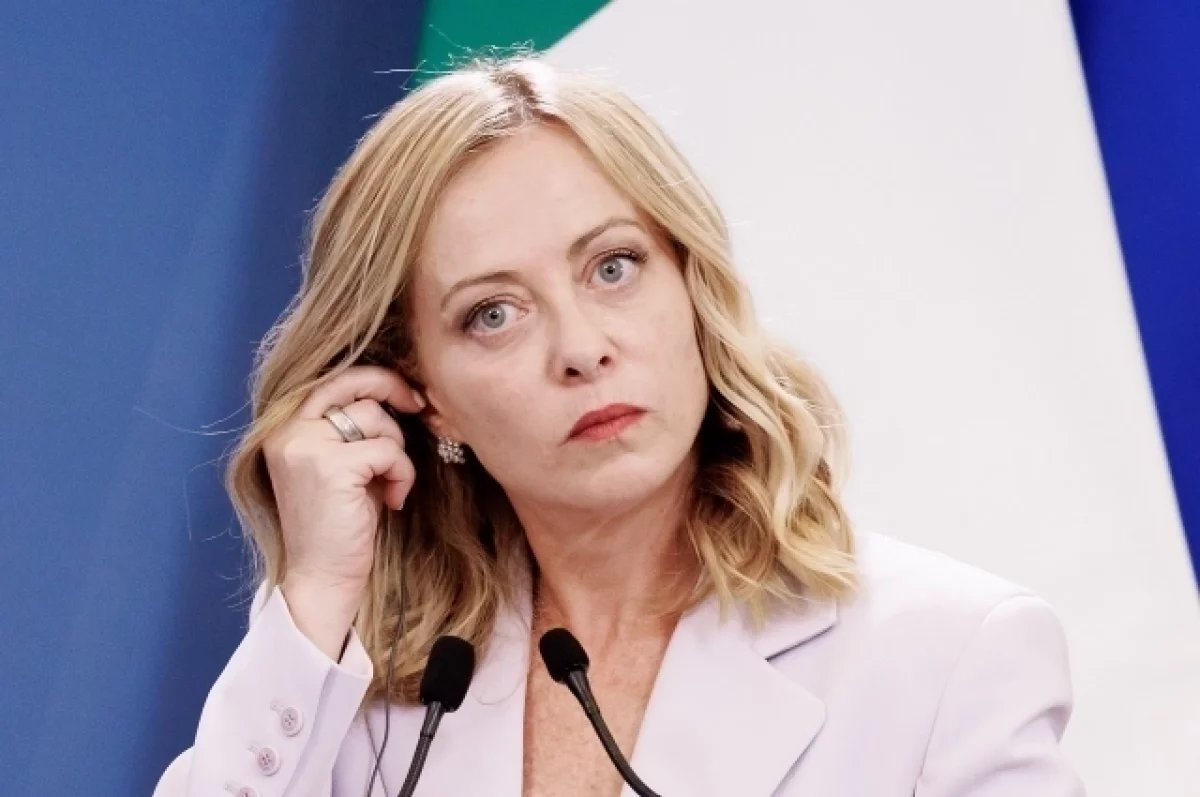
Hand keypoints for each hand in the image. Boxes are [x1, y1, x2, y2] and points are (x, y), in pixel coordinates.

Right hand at [262, 365, 424, 657]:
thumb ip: (354, 428)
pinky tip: (392, 500)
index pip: (331, 379)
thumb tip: (400, 391)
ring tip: (389, 484)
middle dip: (392, 388)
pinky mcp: (331, 467)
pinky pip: (388, 450)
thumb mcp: (342, 465)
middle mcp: (286, 432)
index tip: (406, 396)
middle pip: (350, 383)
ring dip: (396, 451)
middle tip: (418, 406)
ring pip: (375, 418)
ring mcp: (305, 447)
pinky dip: (402, 473)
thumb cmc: (341, 525)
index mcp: (283, 428)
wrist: (323, 579)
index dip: (374, 379)